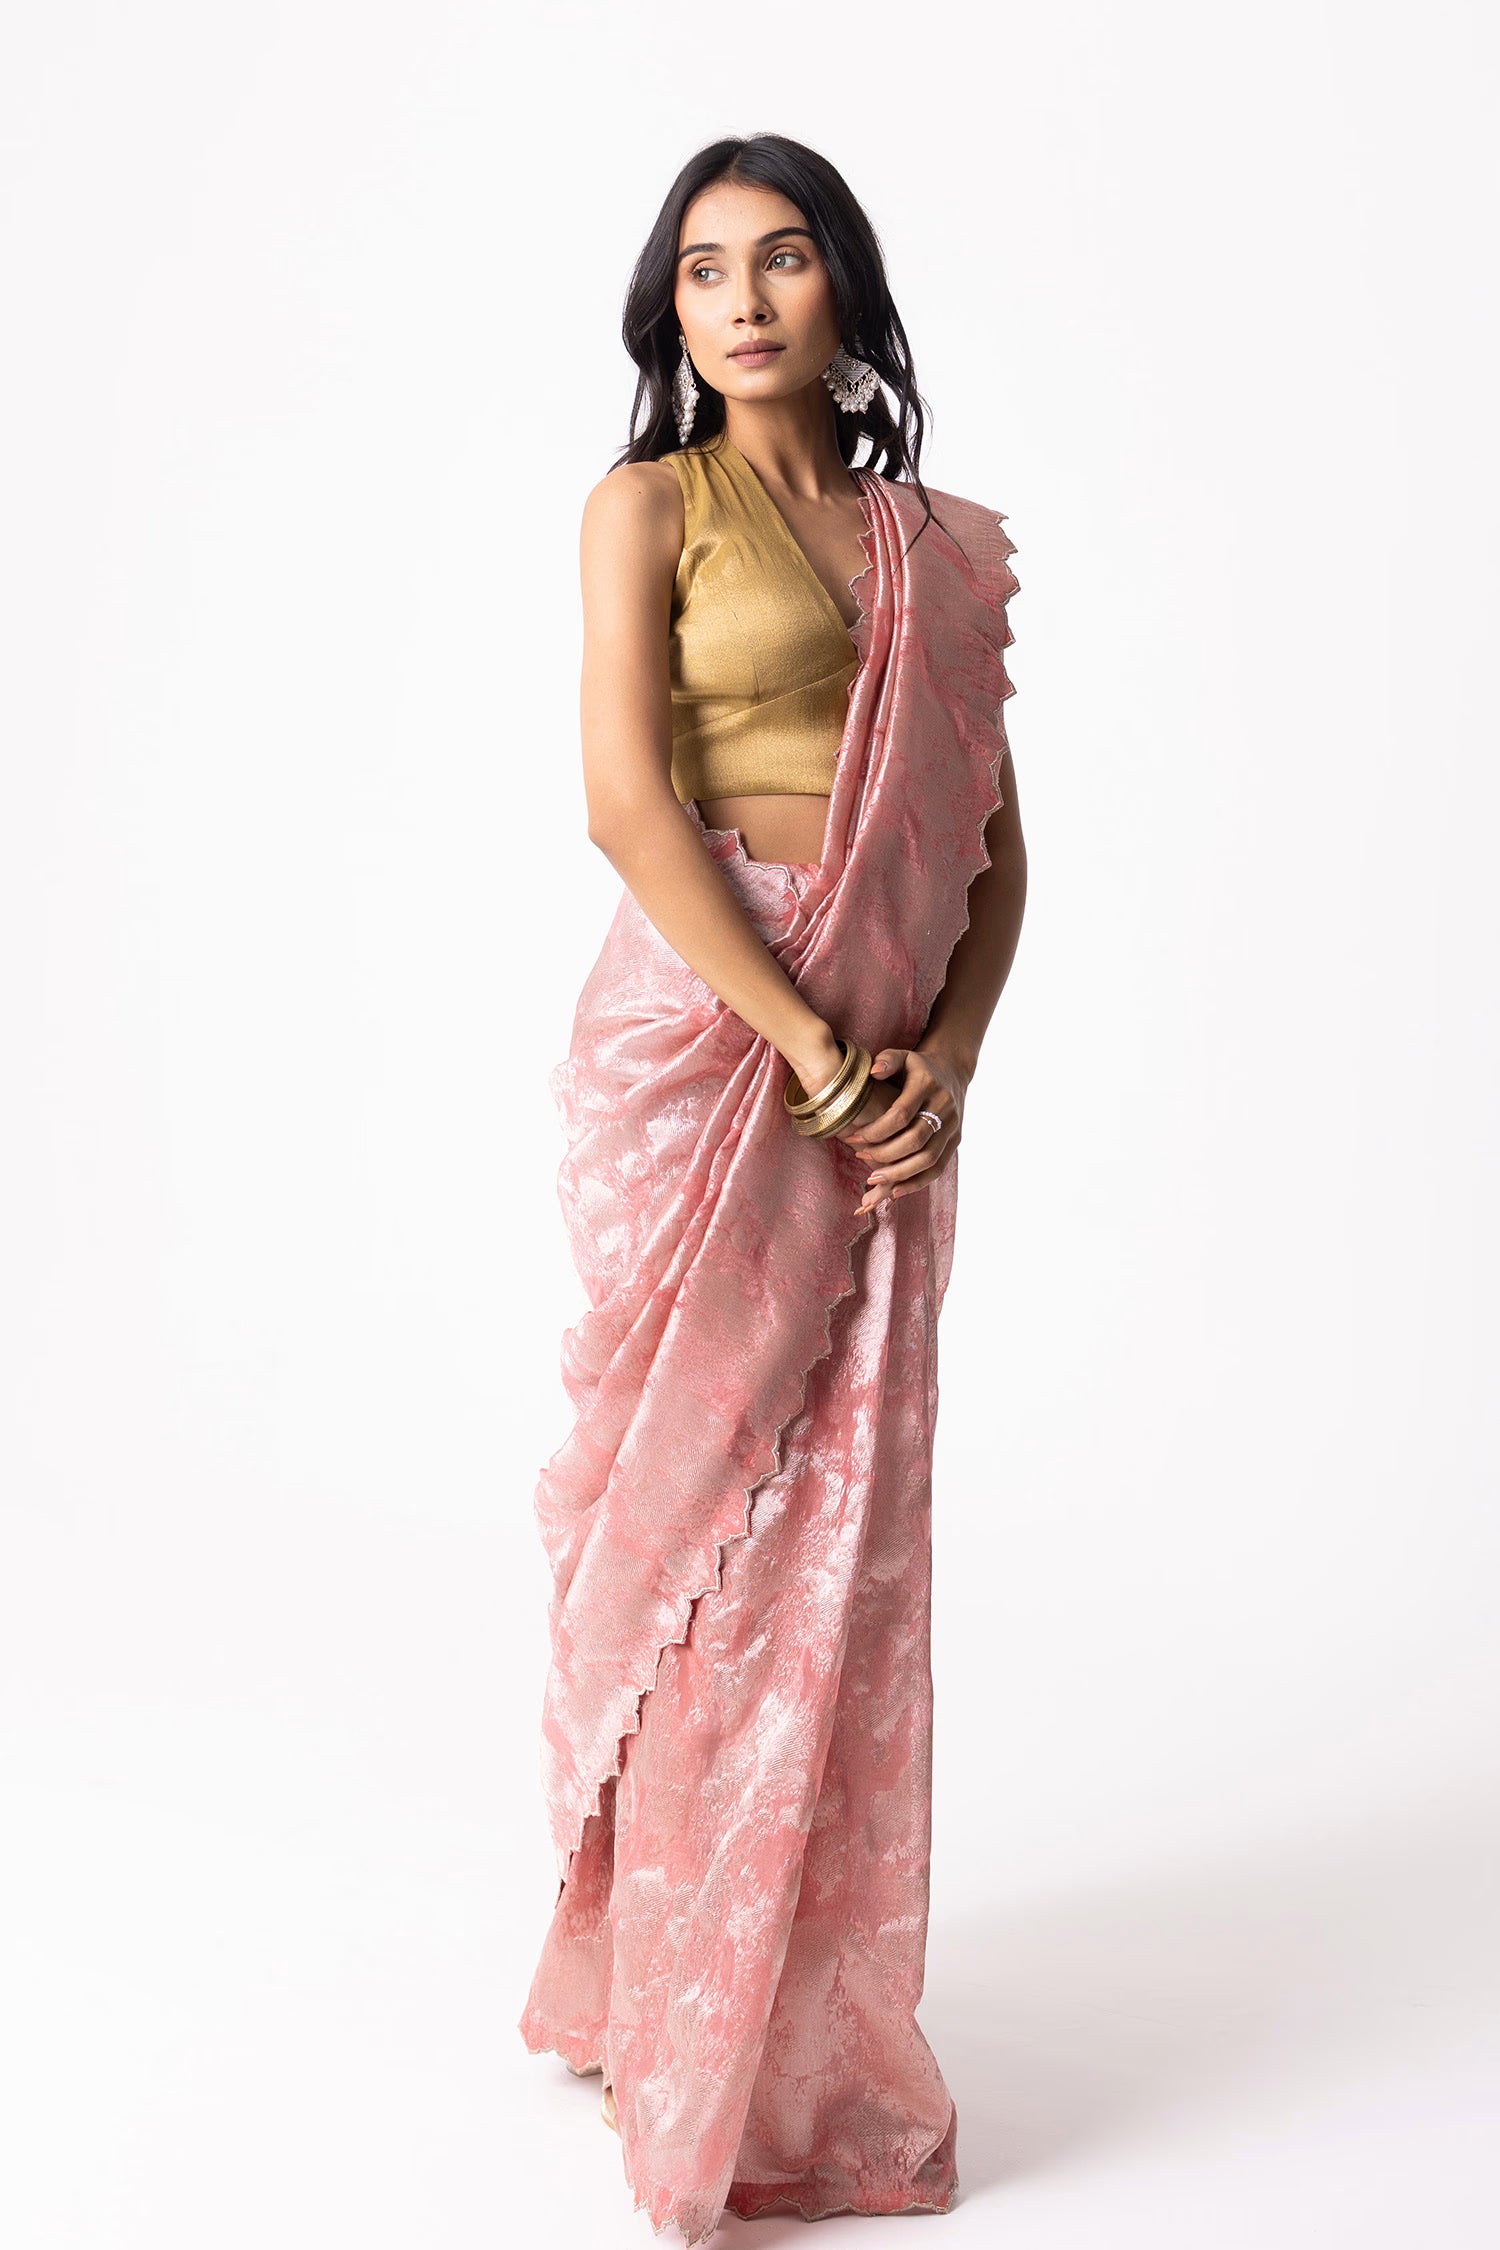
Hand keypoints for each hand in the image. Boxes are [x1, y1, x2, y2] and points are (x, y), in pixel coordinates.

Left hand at [842, 1045, 969, 1214]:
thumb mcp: (902, 1055)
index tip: (854, 1137)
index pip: (901, 1114)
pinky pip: (938, 1169)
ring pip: (928, 1159)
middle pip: (915, 1140)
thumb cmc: (917, 1067)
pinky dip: (917, 1183)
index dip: (876, 1130)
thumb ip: (887, 1060)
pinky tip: (894, 1192)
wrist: (952, 1071)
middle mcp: (944, 1107)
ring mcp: (953, 1126)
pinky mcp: (955, 1141)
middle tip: (861, 1159)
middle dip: (885, 1154)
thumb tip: (873, 1072)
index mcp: (928, 1085)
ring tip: (873, 1180)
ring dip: (899, 1174)